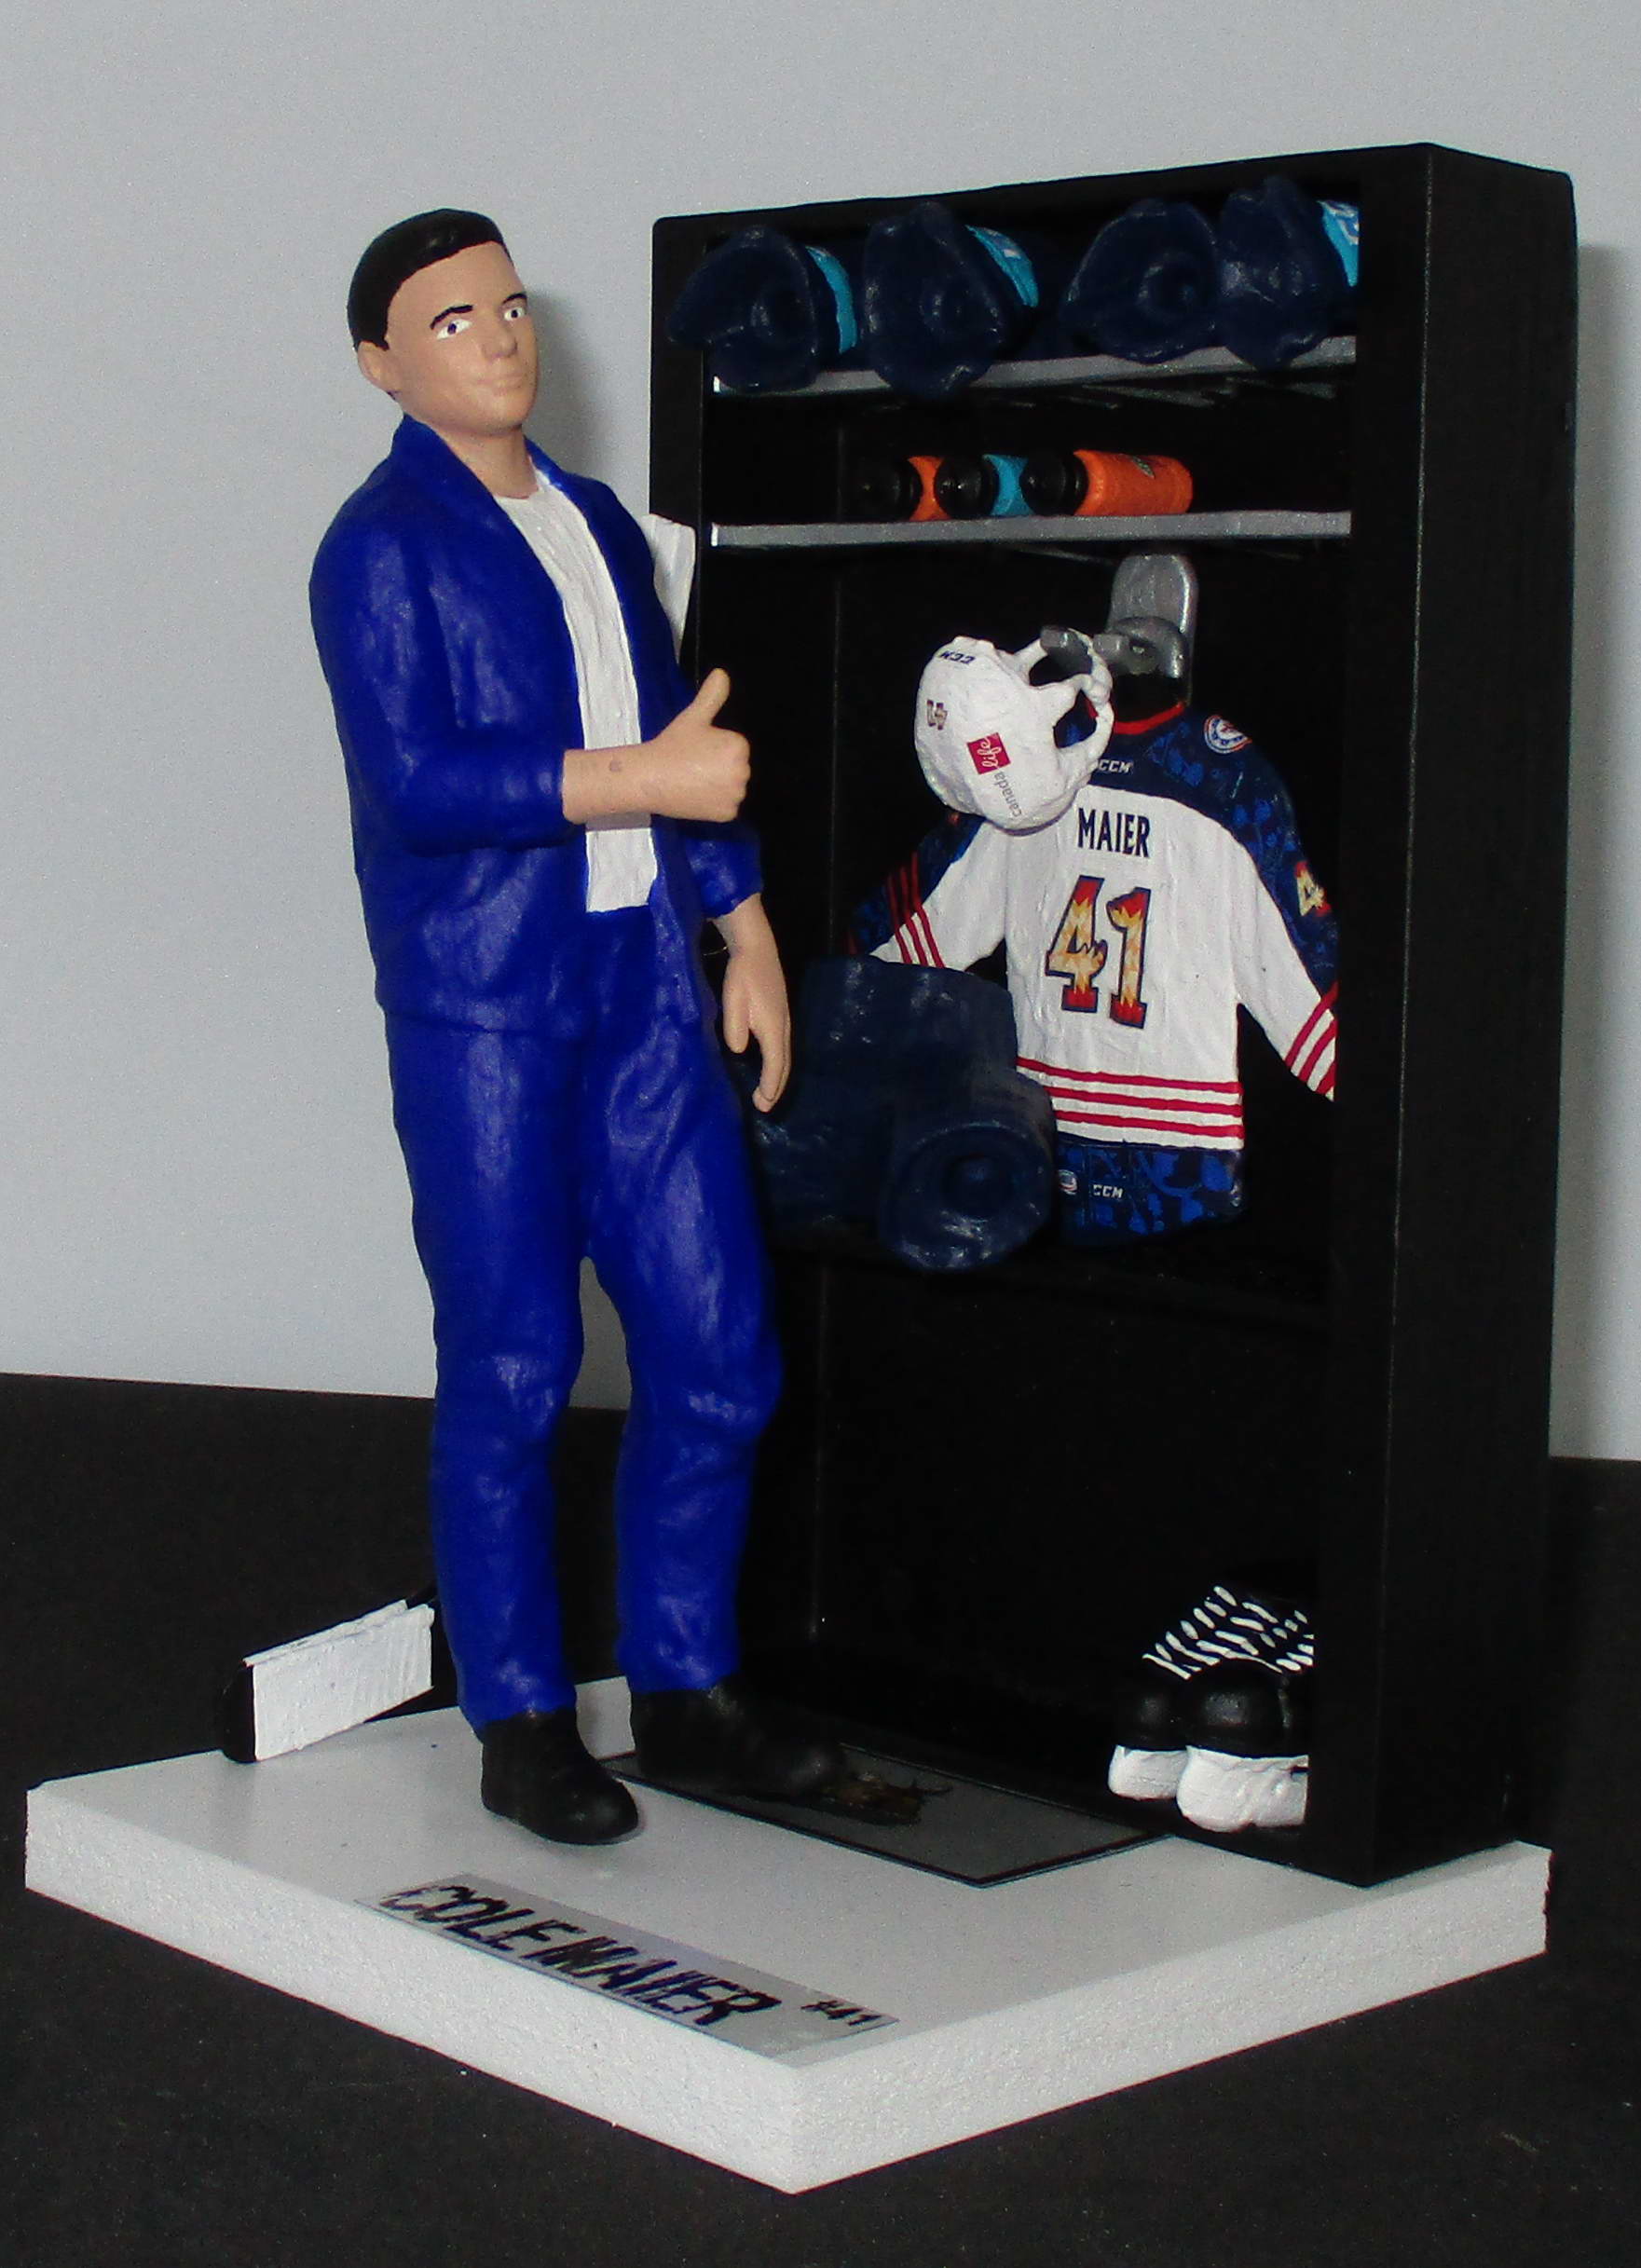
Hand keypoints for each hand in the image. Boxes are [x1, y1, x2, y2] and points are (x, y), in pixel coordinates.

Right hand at [641, 669, 749, 822]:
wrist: (650, 779)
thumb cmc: (671, 746)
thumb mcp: (693, 716)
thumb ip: (712, 695)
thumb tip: (722, 673)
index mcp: (739, 746)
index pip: (736, 748)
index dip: (716, 749)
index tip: (697, 751)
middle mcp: (743, 771)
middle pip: (737, 769)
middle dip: (720, 768)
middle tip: (693, 766)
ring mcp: (736, 795)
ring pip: (733, 788)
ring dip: (719, 786)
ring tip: (694, 781)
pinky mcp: (727, 814)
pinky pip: (727, 807)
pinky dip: (715, 804)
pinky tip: (698, 796)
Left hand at [716, 894, 790, 1110]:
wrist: (757, 947)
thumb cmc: (743, 974)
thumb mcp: (732, 1001)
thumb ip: (734, 1027)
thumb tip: (738, 1050)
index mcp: (773, 1027)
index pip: (775, 1065)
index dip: (770, 1087)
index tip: (763, 1104)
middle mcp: (784, 1027)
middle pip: (784, 1065)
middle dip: (776, 1088)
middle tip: (764, 1106)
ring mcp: (785, 1021)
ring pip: (785, 1056)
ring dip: (778, 1077)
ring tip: (767, 1093)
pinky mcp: (780, 1015)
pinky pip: (782, 1047)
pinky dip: (777, 1064)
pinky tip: (769, 1066)